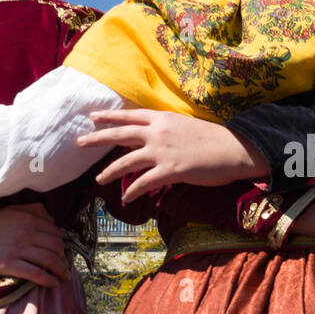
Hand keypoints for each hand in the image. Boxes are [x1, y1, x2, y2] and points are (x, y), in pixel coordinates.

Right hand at [0, 203, 68, 288]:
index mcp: (27, 218)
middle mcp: (25, 231)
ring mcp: (17, 248)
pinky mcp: (8, 264)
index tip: (61, 252)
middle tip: (63, 266)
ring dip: (61, 270)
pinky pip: (36, 273)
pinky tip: (53, 284)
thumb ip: (32, 210)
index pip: (55, 232)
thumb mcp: (9, 212)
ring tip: (63, 277)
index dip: (61, 243)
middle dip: (63, 258)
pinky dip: (48, 280)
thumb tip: (52, 219)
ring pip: (49, 260)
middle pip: (56, 246)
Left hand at [76, 109, 267, 200]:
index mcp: (163, 118)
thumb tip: (154, 137)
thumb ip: (167, 130)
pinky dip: (133, 191)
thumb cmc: (214, 139)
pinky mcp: (170, 170)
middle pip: (120, 134)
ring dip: (109, 171)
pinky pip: (144, 182)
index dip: (110, 116)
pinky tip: (126, 198)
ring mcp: (163, 151)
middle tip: (80, 141)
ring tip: (98, 179)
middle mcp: (158, 132)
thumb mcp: (186, 126)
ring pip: (127, 161)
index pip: (130, 115)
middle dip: (97, 138)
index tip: (93, 116)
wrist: (234, 149)